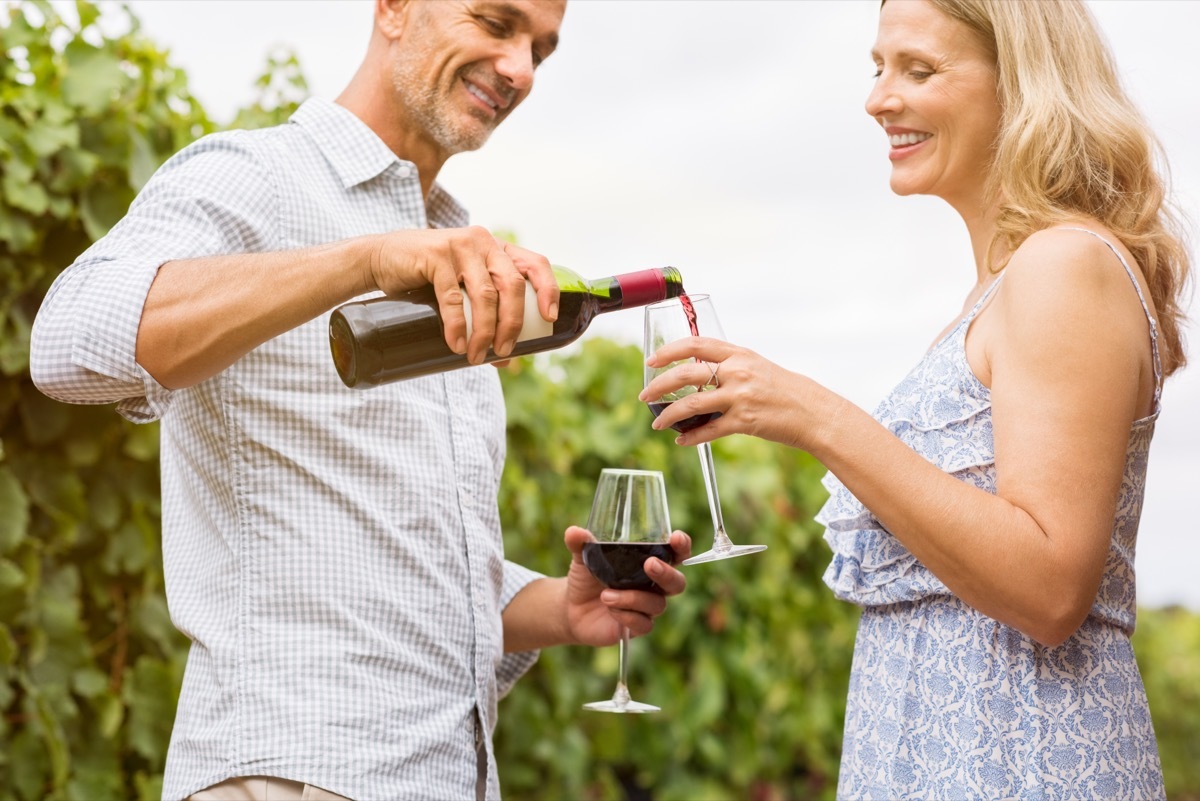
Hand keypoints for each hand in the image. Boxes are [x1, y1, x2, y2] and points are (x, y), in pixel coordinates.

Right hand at [367, 227, 557, 363]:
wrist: (381, 260)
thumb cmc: (427, 279)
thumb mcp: (462, 291)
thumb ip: (484, 315)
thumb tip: (506, 361)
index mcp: (497, 249)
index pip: (535, 263)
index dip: (547, 290)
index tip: (549, 318)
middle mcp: (483, 242)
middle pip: (512, 285)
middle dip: (512, 323)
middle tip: (504, 351)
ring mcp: (460, 246)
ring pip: (485, 294)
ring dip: (485, 331)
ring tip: (478, 357)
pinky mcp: (435, 255)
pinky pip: (453, 297)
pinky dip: (457, 325)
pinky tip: (457, 344)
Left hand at [562, 525, 690, 645]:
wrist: (572, 607)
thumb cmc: (586, 577)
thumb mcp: (583, 557)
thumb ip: (581, 543)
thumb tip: (574, 532)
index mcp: (649, 563)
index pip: (675, 554)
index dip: (682, 547)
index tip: (676, 538)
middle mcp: (654, 586)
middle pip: (677, 582)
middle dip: (666, 573)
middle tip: (649, 565)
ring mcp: (647, 608)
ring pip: (657, 604)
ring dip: (632, 598)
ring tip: (606, 595)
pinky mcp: (638, 627)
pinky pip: (643, 624)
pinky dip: (626, 615)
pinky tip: (610, 609)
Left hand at [638, 336, 820, 449]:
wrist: (812, 411)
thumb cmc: (783, 389)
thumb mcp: (756, 367)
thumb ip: (729, 366)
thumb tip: (698, 372)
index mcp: (738, 354)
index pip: (695, 344)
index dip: (669, 351)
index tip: (651, 360)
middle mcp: (737, 372)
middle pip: (686, 374)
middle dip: (659, 386)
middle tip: (645, 396)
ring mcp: (740, 397)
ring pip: (691, 404)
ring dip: (668, 416)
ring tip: (656, 424)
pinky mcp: (744, 421)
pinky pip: (709, 430)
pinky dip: (691, 437)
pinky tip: (681, 441)